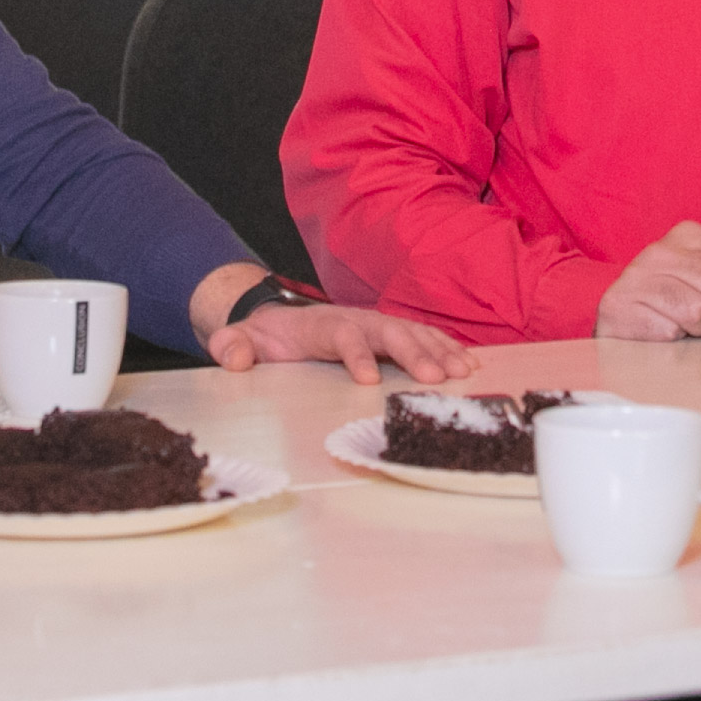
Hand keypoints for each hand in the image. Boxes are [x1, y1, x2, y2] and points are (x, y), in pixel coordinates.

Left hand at [191, 268, 464, 381]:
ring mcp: (377, 325)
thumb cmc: (266, 337)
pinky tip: (469, 364)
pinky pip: (424, 339)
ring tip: (464, 372)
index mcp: (323, 325)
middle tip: (436, 378)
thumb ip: (232, 346)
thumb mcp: (241, 340)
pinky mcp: (391, 335)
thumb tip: (233, 356)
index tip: (369, 381)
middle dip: (414, 353)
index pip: (343, 336)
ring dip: (439, 351)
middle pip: (390, 332)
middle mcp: (357, 320)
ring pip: (413, 333)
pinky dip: (447, 349)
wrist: (279, 320)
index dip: (356, 355)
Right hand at [596, 221, 700, 340]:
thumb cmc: (680, 309)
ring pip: (700, 311)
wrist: (624, 328)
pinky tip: (666, 334)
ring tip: (689, 327)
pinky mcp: (619, 305)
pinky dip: (676, 340)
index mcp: (692, 234)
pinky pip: (670, 329)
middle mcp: (662, 248)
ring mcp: (637, 275)